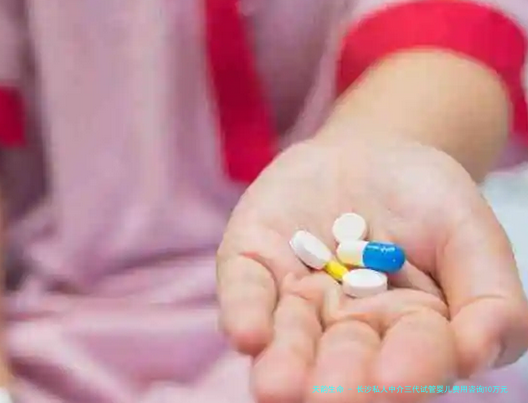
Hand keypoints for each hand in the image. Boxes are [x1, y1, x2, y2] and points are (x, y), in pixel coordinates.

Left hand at [216, 136, 527, 402]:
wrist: (373, 152)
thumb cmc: (428, 201)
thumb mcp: (471, 236)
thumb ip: (489, 298)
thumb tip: (475, 357)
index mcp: (407, 330)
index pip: (413, 358)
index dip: (409, 370)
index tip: (397, 382)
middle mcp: (347, 326)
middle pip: (344, 358)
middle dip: (338, 377)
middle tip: (330, 396)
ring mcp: (297, 298)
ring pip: (290, 337)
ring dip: (284, 362)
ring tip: (277, 387)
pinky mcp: (255, 265)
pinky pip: (246, 291)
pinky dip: (245, 311)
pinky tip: (248, 333)